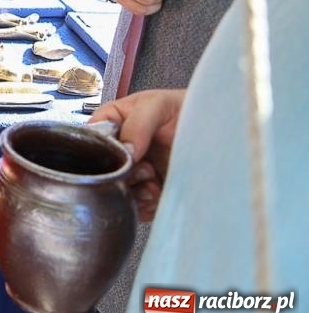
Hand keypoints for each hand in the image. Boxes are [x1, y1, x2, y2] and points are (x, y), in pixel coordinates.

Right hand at [90, 89, 184, 221]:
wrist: (222, 128)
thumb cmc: (186, 109)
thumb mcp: (157, 105)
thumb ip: (138, 124)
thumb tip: (125, 151)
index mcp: (114, 124)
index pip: (89, 139)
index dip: (96, 150)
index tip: (116, 157)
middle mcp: (121, 151)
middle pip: (103, 170)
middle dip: (120, 175)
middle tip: (143, 170)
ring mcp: (136, 172)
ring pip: (118, 191)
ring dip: (133, 192)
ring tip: (153, 184)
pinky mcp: (152, 192)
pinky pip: (137, 207)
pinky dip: (144, 206)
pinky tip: (158, 195)